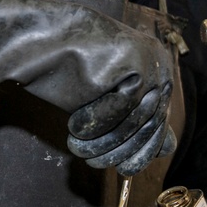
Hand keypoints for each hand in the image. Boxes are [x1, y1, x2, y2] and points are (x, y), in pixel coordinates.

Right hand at [0, 0, 178, 174]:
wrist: (37, 36)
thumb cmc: (64, 67)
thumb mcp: (105, 100)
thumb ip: (137, 118)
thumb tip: (169, 147)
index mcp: (156, 71)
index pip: (159, 128)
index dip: (138, 153)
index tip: (118, 170)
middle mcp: (160, 63)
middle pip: (150, 127)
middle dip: (117, 150)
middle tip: (89, 162)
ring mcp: (150, 60)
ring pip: (136, 121)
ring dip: (103, 141)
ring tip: (75, 144)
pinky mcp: (135, 59)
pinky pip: (124, 106)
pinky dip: (97, 121)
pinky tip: (74, 123)